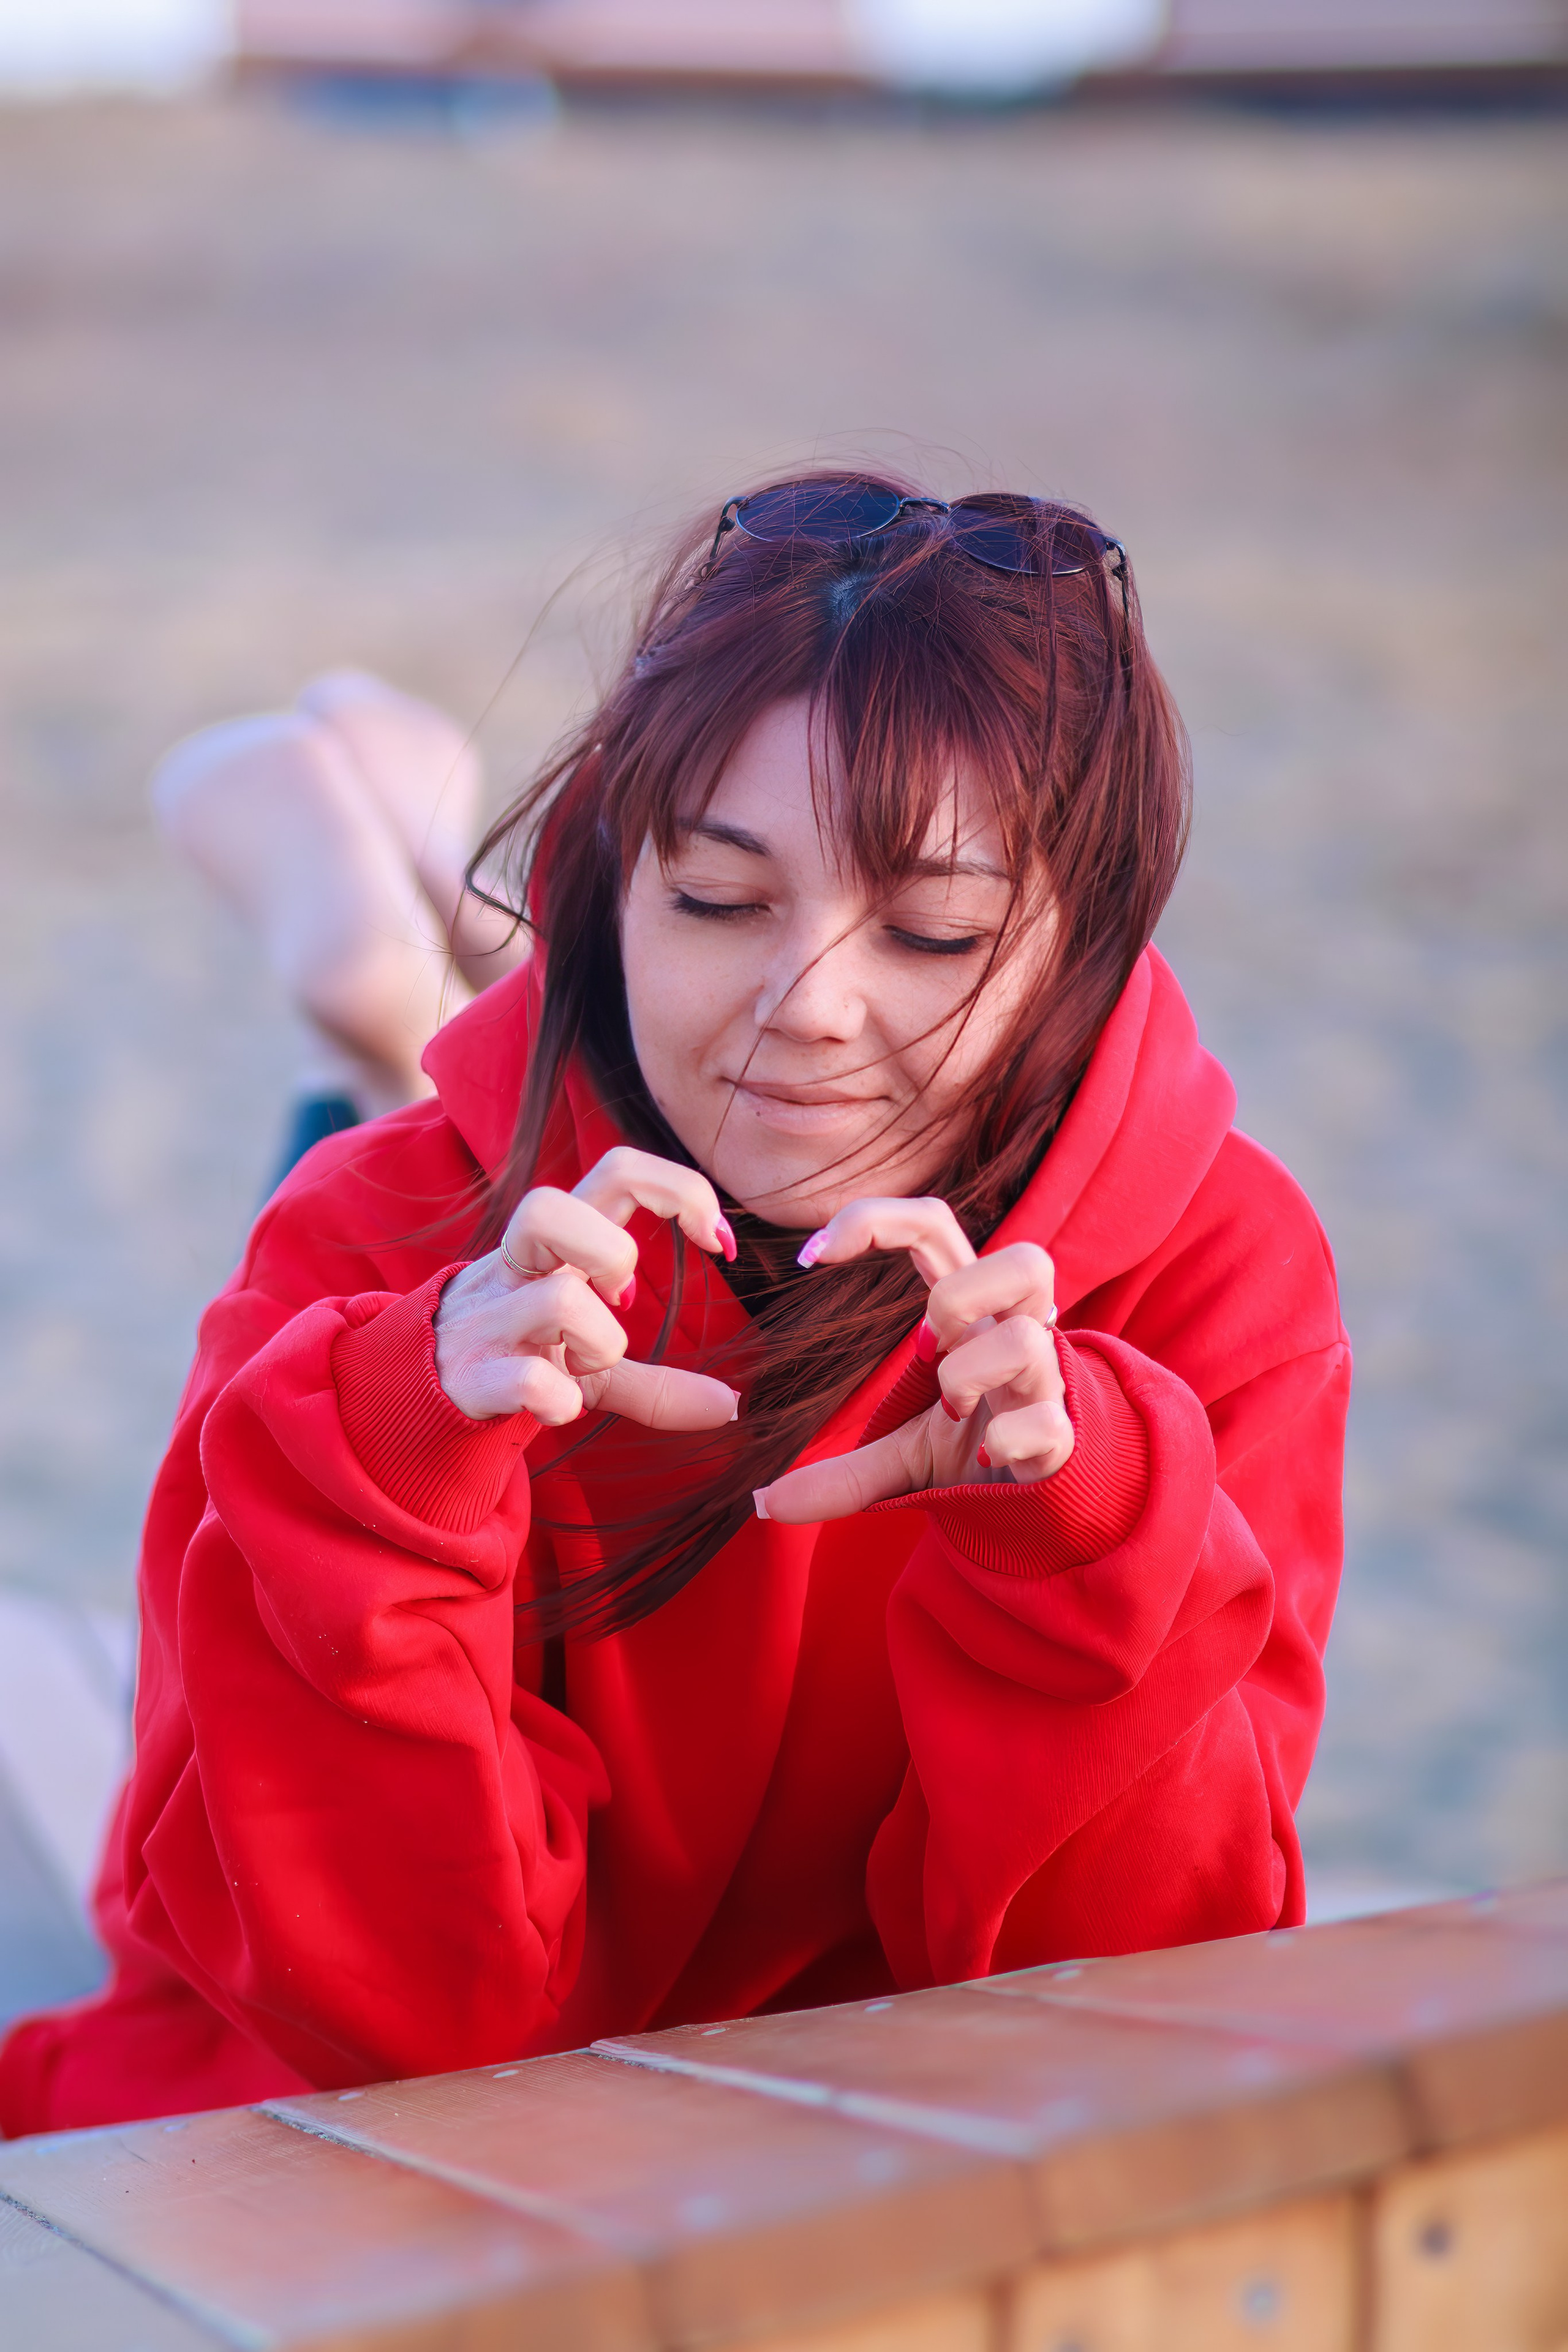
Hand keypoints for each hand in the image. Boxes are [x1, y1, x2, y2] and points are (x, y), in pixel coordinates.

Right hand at [434, 1147, 738, 1428]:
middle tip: (622, 1301)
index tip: (717, 1242)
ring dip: (600, 1342)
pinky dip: (558, 1400)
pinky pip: (527, 1379)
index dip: (678, 1189)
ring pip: (556, 1301)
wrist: (419, 1400)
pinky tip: (559, 1408)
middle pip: (549, 1206)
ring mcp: (488, 1321)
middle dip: (610, 1255)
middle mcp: (514, 1270)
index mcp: (554, 1248)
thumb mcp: (592, 1364)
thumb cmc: (517, 1359)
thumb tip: (730, 1406)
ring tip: (591, 1365)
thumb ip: (660, 1383)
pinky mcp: (470, 1377)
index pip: (616, 1171)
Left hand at [758, 1198, 1071, 1522]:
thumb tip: (766, 1503)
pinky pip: (1044, 1423)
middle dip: (960, 1297)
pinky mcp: (1064, 1435)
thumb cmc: (979, 1447)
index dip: (875, 1220)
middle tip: (925, 1345)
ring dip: (968, 1375)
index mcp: (976, 1316)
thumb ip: (841, 1472)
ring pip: (1027, 1339)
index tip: (813, 1255)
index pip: (936, 1228)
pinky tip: (988, 1455)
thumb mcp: (905, 1454)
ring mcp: (1049, 1383)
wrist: (1048, 1506)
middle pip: (1025, 1259)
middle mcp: (1020, 1334)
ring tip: (952, 1409)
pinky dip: (1004, 1439)